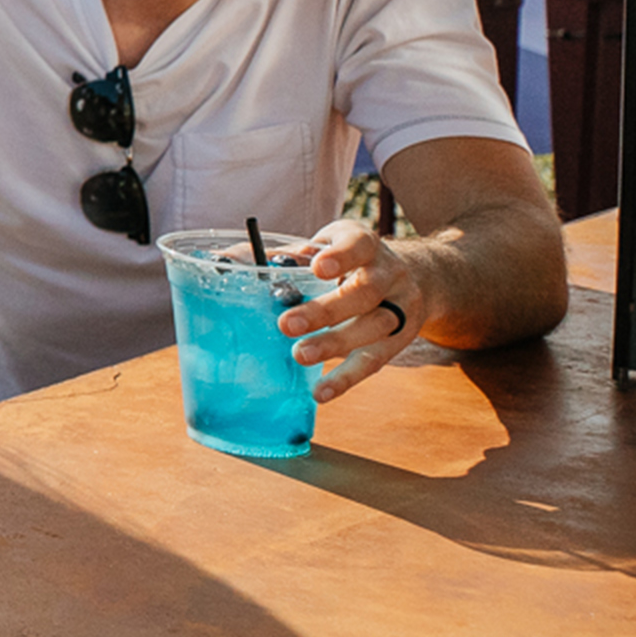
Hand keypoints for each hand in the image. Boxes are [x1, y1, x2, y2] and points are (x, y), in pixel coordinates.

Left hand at [278, 223, 431, 402]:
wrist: (414, 276)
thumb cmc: (350, 260)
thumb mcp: (324, 247)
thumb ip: (284, 256)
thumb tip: (221, 261)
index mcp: (365, 244)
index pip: (358, 245)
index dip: (341, 256)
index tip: (317, 267)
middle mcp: (389, 274)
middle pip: (364, 292)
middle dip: (326, 310)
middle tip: (286, 324)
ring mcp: (400, 307)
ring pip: (374, 327)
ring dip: (335, 344)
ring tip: (300, 356)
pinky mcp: (400, 339)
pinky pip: (375, 360)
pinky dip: (347, 378)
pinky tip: (322, 391)